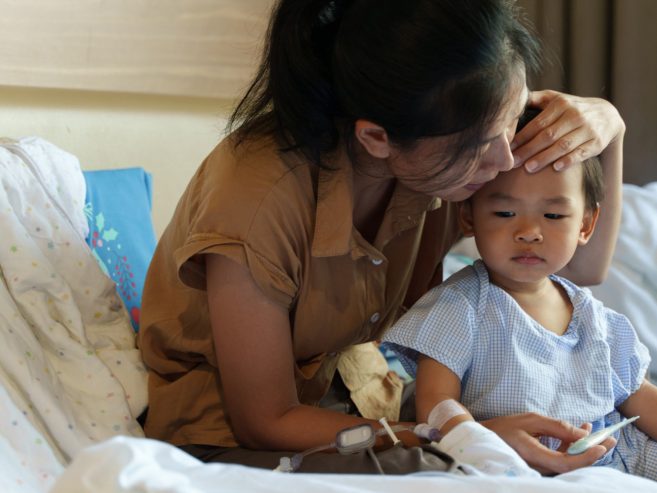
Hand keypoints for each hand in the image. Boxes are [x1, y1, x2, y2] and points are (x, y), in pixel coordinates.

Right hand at [481, 413, 615, 474]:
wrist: (487, 437)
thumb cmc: (506, 427)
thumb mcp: (532, 420)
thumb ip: (558, 427)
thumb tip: (584, 434)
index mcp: (533, 454)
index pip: (566, 463)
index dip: (586, 456)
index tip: (602, 445)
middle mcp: (539, 467)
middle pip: (572, 466)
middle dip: (593, 451)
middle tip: (610, 437)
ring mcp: (541, 469)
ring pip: (569, 463)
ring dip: (584, 447)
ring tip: (594, 429)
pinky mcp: (543, 467)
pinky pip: (563, 460)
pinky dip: (573, 447)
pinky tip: (579, 433)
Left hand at [511, 90, 624, 172]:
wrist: (608, 115)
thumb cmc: (572, 108)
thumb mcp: (557, 99)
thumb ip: (536, 99)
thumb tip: (513, 100)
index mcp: (561, 104)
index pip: (538, 123)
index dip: (522, 137)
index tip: (508, 148)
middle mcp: (575, 115)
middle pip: (548, 135)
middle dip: (528, 150)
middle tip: (513, 162)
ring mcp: (587, 129)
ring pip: (563, 145)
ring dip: (545, 157)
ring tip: (529, 168)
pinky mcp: (597, 142)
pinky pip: (582, 152)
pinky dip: (569, 160)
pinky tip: (556, 168)